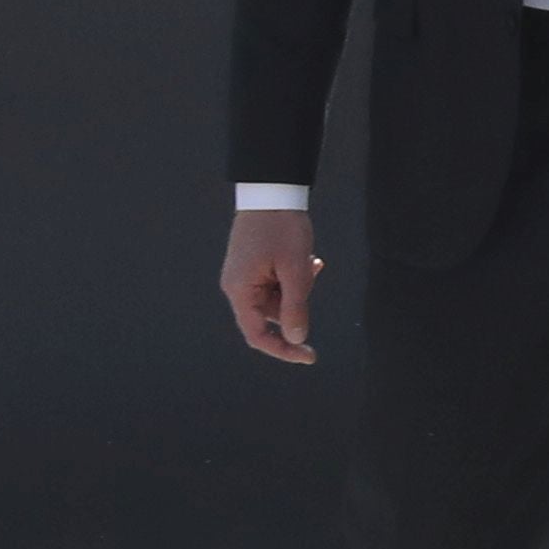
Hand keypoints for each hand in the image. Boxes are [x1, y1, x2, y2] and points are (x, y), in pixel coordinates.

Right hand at [222, 206, 320, 364]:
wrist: (271, 191)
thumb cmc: (281, 228)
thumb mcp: (295, 269)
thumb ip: (296, 307)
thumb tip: (297, 338)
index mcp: (240, 290)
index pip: (257, 334)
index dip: (283, 349)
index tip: (309, 356)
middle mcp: (236, 286)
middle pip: (269, 315)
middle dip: (296, 303)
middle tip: (312, 274)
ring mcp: (242, 276)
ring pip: (275, 299)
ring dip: (297, 288)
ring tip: (310, 262)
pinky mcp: (251, 267)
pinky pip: (273, 285)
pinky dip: (291, 278)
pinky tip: (306, 260)